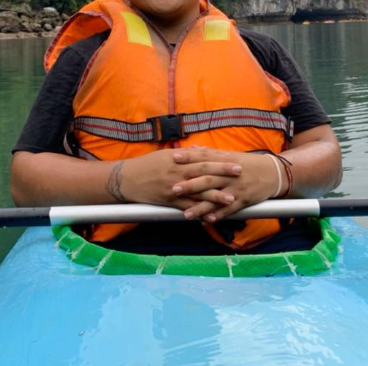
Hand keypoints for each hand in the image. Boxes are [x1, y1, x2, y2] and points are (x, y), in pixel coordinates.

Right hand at [111, 148, 242, 209]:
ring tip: (232, 198)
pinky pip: (187, 207)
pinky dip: (199, 212)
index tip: (235, 159)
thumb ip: (187, 154)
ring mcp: (173, 187)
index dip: (219, 159)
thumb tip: (203, 150)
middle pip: (204, 171)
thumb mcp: (166, 154)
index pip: (203, 157)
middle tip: (240, 173)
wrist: (127, 179)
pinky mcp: (168, 201)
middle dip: (223, 172)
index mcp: (178, 159)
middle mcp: (177, 171)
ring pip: (198, 192)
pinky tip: (211, 217)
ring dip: (216, 196)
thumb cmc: (147, 165)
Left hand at [170, 147, 280, 222]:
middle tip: (174, 188)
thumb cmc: (248, 163)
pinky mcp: (243, 201)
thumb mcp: (231, 155)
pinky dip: (218, 216)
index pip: (204, 157)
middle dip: (190, 184)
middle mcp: (229, 174)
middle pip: (207, 179)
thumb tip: (193, 148)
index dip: (189, 157)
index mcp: (225, 160)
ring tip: (186, 214)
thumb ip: (211, 153)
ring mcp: (236, 188)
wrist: (272, 173)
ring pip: (216, 198)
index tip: (173, 157)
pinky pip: (229, 210)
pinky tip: (206, 222)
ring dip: (200, 207)